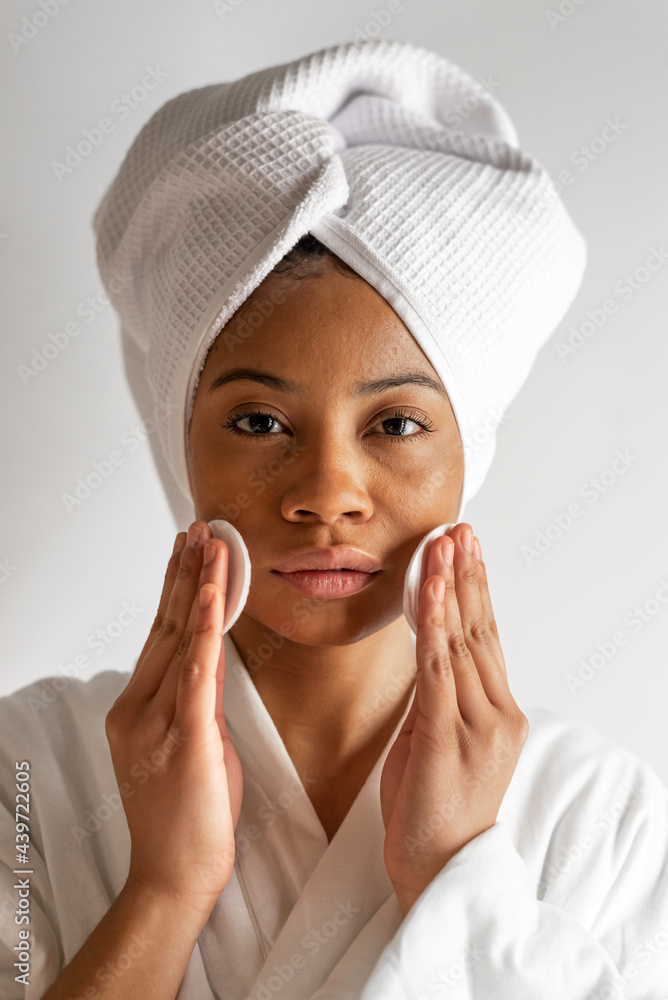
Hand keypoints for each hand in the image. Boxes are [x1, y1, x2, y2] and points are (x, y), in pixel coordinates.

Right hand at [104, 520, 242, 918]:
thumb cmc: (186, 816)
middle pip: (165, 626)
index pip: (160, 636)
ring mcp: (156, 722)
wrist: (174, 877)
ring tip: (210, 543)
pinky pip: (196, 672)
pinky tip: (212, 594)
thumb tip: (212, 656)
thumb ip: (197, 698)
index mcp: (137, 708)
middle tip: (198, 529)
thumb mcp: (193, 744)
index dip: (176, 590)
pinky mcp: (184, 738)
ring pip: (179, 638)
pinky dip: (204, 628)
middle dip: (184, 573)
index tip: (187, 553)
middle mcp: (138, 708)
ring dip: (198, 585)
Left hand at [380, 523, 528, 915]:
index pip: (486, 639)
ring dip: (452, 586)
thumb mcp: (437, 741)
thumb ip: (438, 696)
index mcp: (499, 713)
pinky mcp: (449, 738)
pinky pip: (439, 669)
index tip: (466, 550)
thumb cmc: (434, 810)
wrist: (439, 872)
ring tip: (446, 544)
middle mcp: (498, 713)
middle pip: (480, 630)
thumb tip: (427, 651)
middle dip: (468, 575)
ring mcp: (478, 726)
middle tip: (461, 529)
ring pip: (463, 641)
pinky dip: (435, 623)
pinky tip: (432, 589)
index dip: (475, 591)